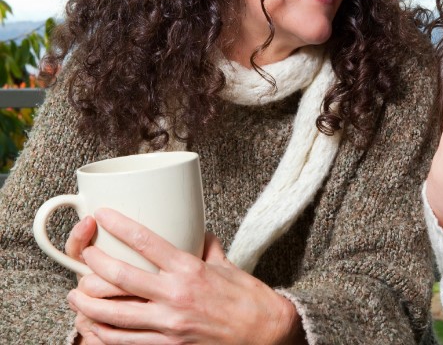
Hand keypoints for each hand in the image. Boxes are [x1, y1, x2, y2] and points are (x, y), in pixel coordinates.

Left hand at [67, 208, 305, 344]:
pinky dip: (103, 334)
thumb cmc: (248, 298)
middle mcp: (175, 296)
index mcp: (190, 269)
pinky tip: (93, 326)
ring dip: (88, 304)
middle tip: (84, 255)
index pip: (147, 242)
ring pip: (113, 314)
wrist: (264, 334)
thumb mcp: (226, 264)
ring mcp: (168, 325)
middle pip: (120, 277)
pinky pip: (124, 342)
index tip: (105, 215)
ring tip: (75, 294)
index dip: (120, 226)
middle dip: (94, 264)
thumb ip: (206, 247)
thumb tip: (196, 231)